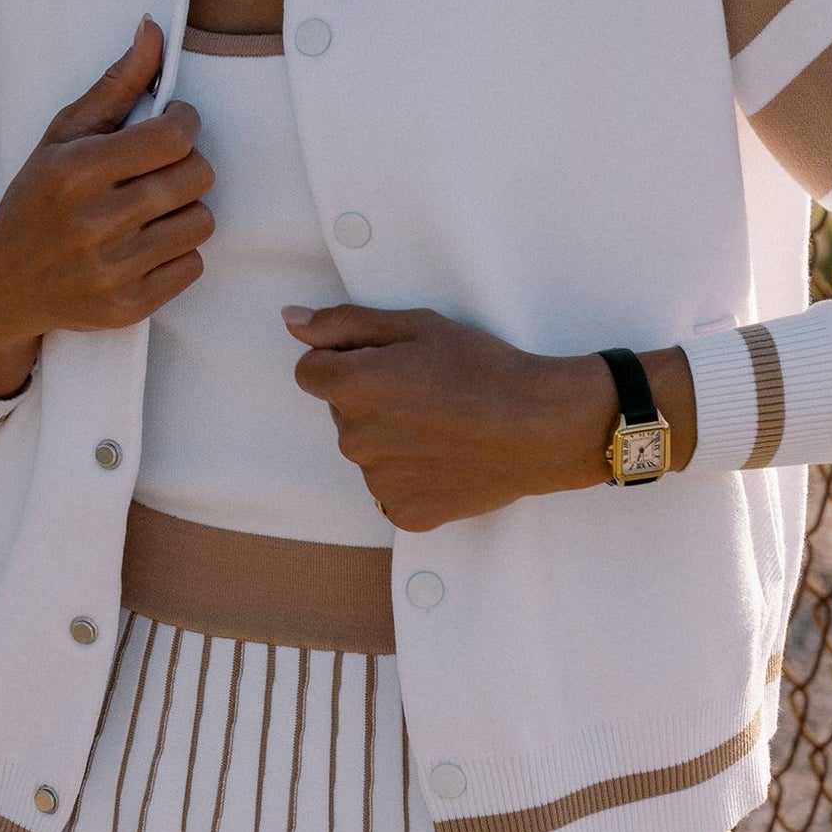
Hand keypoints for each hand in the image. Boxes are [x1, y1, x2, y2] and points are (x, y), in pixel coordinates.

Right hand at [0, 17, 214, 397]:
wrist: (1, 284)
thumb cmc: (38, 198)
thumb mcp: (64, 136)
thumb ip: (116, 84)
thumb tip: (154, 28)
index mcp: (76, 171)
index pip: (174, 136)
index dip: (185, 124)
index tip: (172, 126)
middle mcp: (94, 222)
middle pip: (196, 177)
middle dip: (187, 165)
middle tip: (159, 170)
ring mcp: (112, 270)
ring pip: (201, 222)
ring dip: (184, 211)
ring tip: (151, 210)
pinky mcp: (127, 306)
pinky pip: (193, 265)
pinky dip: (178, 253)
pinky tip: (145, 245)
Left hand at [282, 304, 695, 530]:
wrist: (540, 426)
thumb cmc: (484, 368)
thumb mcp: (416, 326)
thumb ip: (345, 322)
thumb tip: (291, 319)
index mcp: (354, 387)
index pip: (310, 373)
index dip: (344, 360)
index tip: (385, 362)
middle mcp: (356, 440)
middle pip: (342, 413)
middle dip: (371, 399)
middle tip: (426, 391)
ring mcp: (379, 482)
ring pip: (368, 452)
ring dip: (392, 438)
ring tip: (443, 425)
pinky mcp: (404, 513)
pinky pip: (391, 490)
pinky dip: (413, 476)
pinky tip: (448, 458)